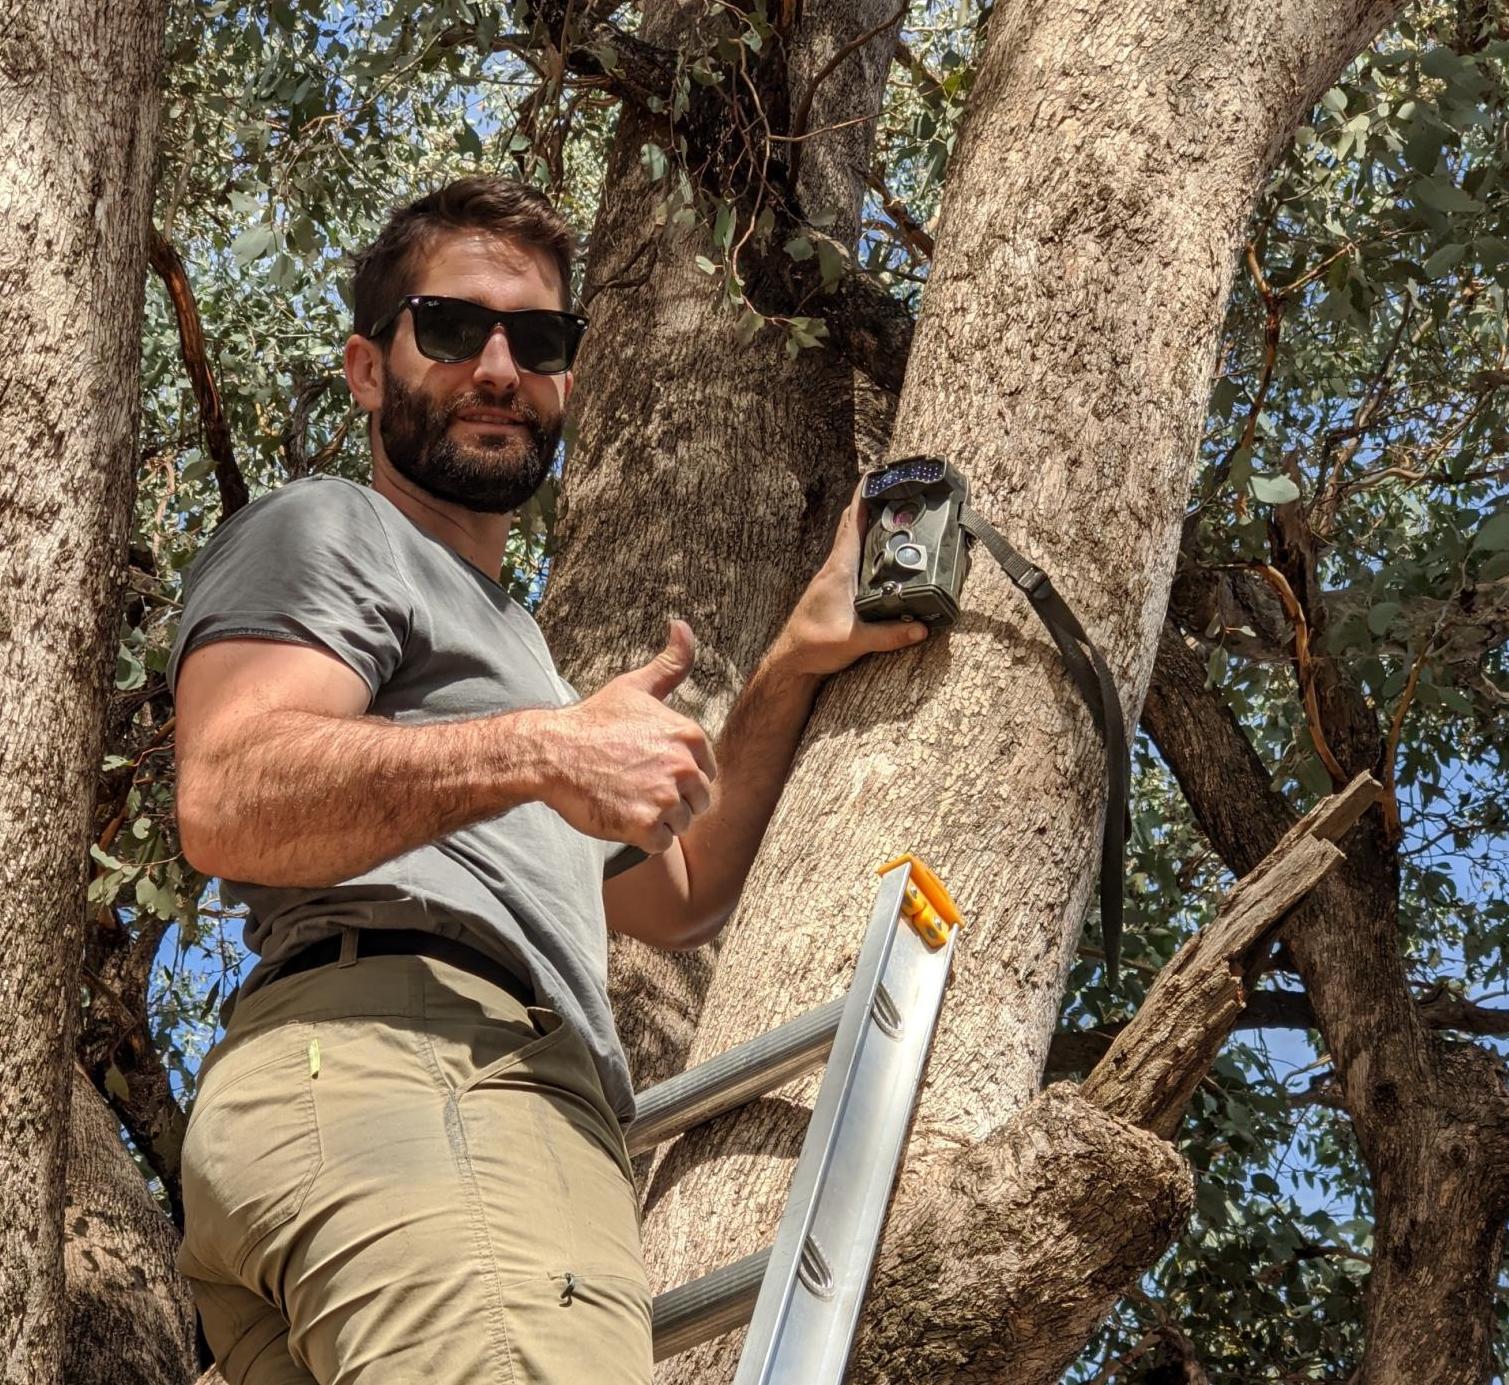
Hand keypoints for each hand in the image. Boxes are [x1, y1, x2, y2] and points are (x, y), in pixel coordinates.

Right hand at [528, 621, 716, 853]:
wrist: (551, 753)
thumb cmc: (594, 721)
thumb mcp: (636, 686)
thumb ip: (671, 662)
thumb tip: (683, 624)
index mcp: (690, 735)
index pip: (704, 775)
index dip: (676, 777)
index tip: (646, 768)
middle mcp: (684, 766)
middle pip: (696, 802)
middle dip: (670, 800)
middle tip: (634, 786)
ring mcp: (665, 797)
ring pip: (679, 823)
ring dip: (655, 819)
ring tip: (625, 798)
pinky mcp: (645, 825)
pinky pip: (660, 843)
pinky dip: (642, 837)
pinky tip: (620, 815)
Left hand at [769, 485, 929, 678]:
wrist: (792, 660)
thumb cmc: (813, 646)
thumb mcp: (855, 641)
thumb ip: (889, 635)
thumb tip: (920, 628)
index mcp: (839, 570)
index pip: (853, 523)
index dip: (864, 496)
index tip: (877, 474)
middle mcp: (834, 567)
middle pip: (852, 524)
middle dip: (869, 502)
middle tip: (889, 485)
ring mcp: (832, 577)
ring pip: (850, 539)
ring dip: (866, 521)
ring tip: (886, 508)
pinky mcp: (834, 588)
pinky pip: (850, 556)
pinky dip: (863, 543)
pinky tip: (875, 551)